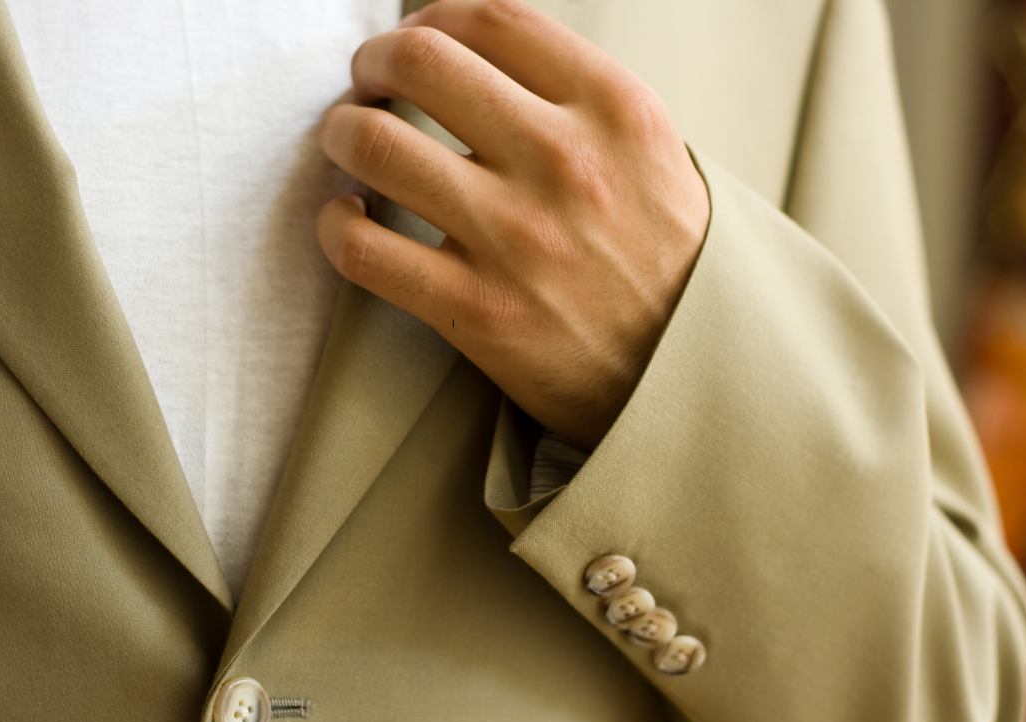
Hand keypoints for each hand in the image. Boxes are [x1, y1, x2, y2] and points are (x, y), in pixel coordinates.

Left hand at [317, 0, 709, 450]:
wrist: (690, 380)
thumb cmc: (668, 265)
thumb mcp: (655, 155)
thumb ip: (578, 99)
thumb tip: (479, 59)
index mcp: (615, 110)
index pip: (491, 18)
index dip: (432, 16)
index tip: (417, 39)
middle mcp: (563, 162)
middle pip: (422, 60)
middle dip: (376, 61)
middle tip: (370, 83)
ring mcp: (516, 239)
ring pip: (375, 144)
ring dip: (343, 133)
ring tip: (349, 143)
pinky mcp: (478, 313)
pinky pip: (363, 250)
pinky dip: (335, 225)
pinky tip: (347, 219)